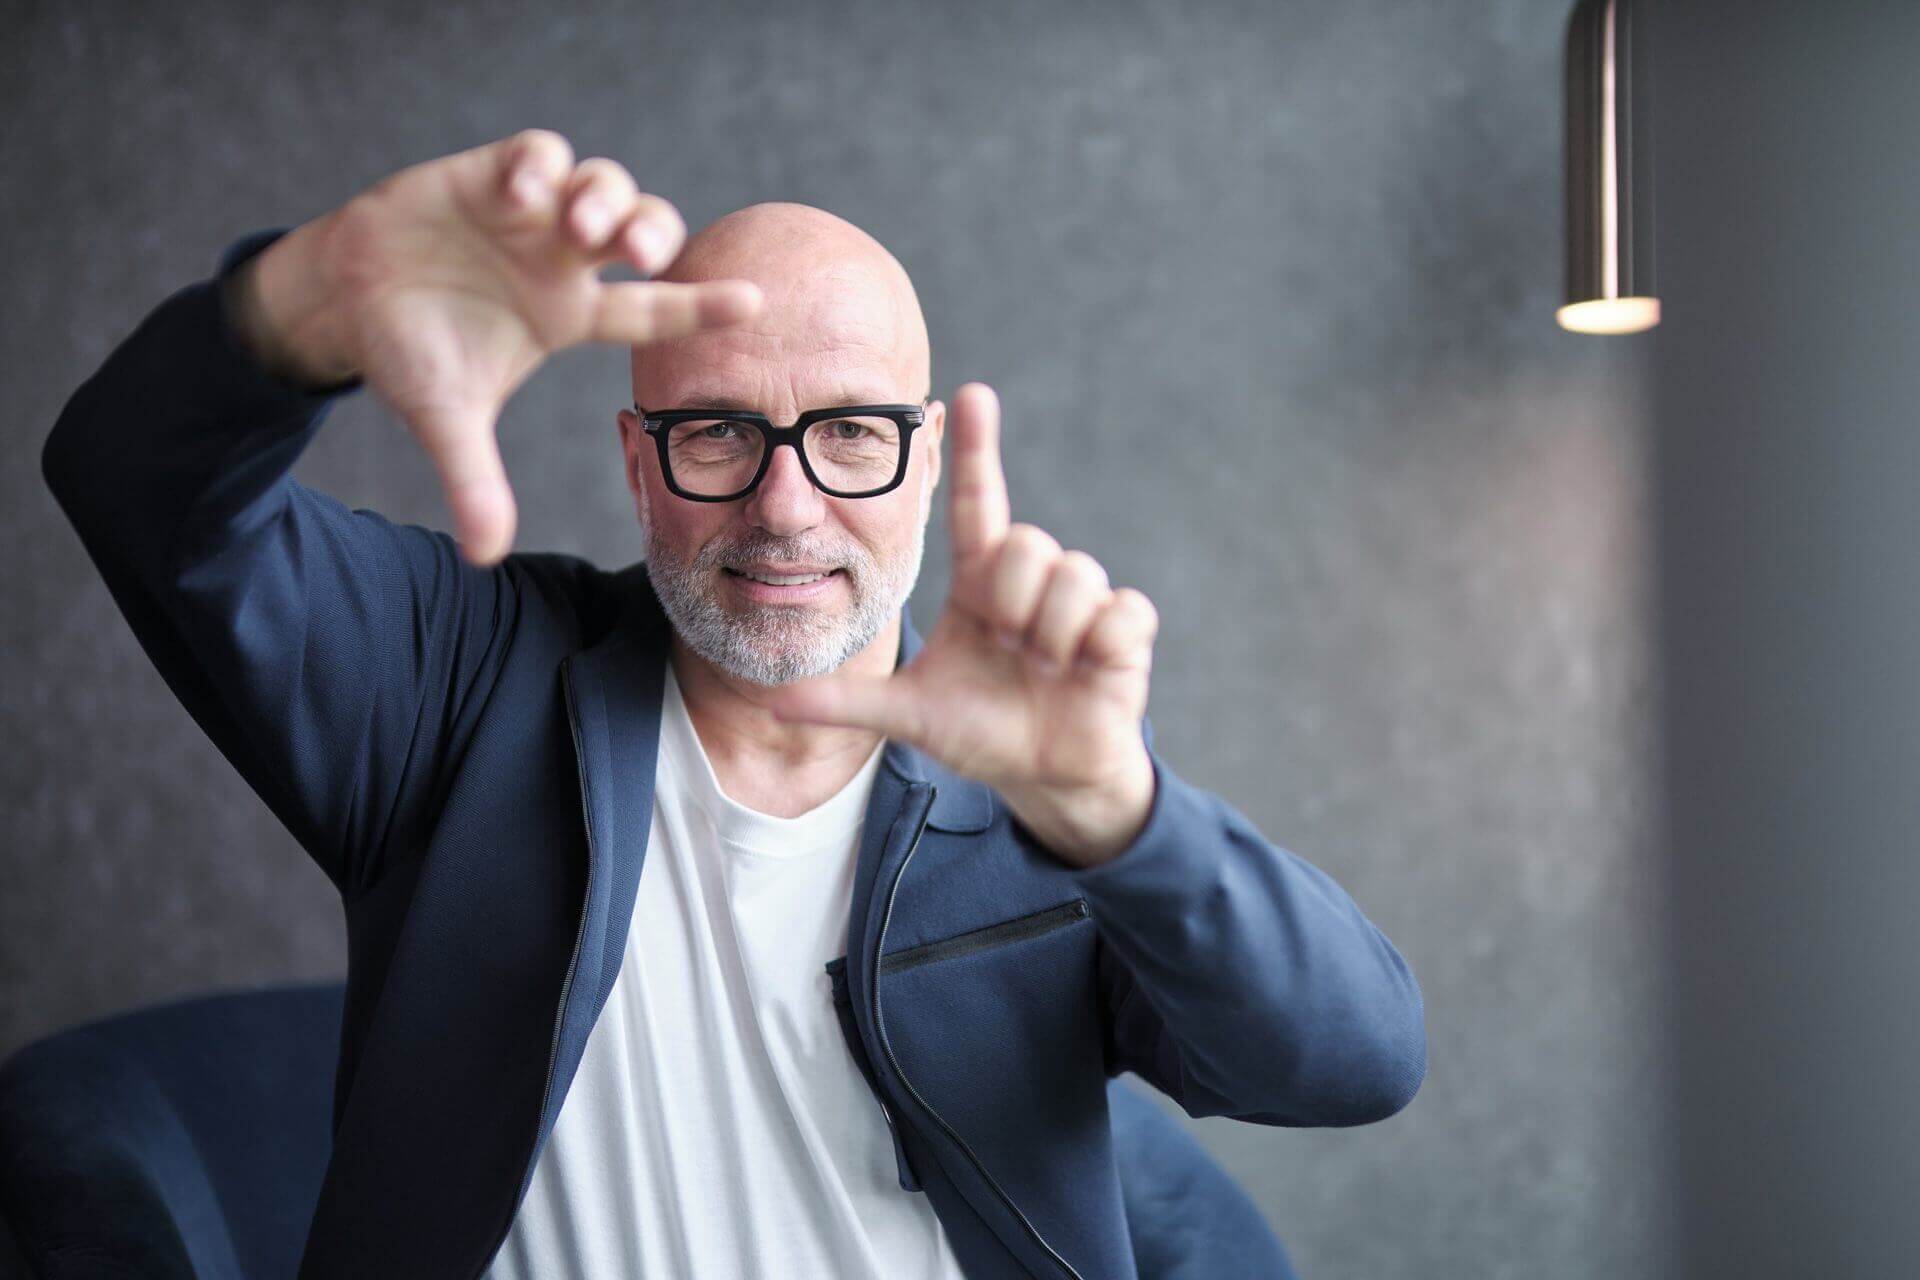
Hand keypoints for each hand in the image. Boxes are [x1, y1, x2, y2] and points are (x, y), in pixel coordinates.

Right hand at [228, 127, 763, 565]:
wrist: (345, 298)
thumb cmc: (410, 353)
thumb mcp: (445, 420)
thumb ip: (474, 481)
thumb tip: (486, 558)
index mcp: (569, 314)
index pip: (651, 310)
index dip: (702, 305)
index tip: (756, 302)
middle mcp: (564, 259)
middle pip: (642, 231)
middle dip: (651, 232)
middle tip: (636, 254)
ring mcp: (532, 215)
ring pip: (602, 184)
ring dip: (602, 199)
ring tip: (576, 227)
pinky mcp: (490, 175)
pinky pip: (538, 153)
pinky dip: (540, 166)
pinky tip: (522, 193)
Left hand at [766, 383, 1159, 867]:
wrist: (1047, 776)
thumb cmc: (982, 732)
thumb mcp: (911, 715)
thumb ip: (847, 703)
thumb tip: (772, 702)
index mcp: (979, 584)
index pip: (978, 504)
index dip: (975, 451)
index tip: (969, 394)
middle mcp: (1029, 580)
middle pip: (1025, 542)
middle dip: (1012, 603)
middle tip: (1011, 647)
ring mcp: (1081, 599)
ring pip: (1072, 572)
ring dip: (1052, 632)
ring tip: (1045, 666)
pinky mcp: (1124, 626)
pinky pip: (1117, 609)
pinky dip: (1096, 645)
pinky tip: (1084, 670)